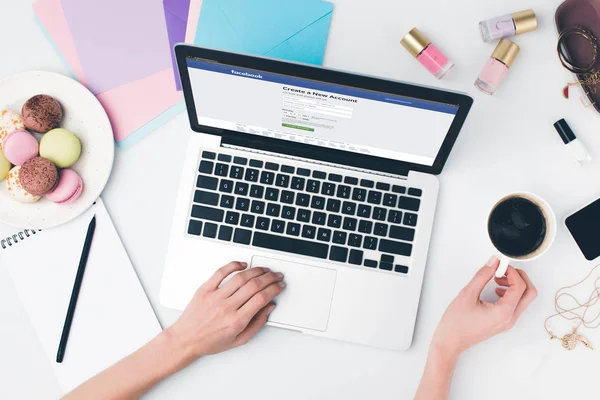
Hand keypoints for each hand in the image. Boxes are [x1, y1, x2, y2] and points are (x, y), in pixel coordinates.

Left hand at [166, 261, 284, 359]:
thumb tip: (269, 307)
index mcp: (236, 321)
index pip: (261, 299)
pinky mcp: (205, 289)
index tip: (279, 286)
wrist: (185, 340)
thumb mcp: (239, 340)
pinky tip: (243, 265)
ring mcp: (215, 297)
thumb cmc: (210, 341)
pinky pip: (221, 272)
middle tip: (276, 276)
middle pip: (254, 286)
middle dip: (270, 278)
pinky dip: (234, 265)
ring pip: (241, 277)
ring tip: (264, 270)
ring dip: (256, 271)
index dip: (274, 289)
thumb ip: (257, 324)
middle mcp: (226, 307)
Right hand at [431, 256, 536, 356]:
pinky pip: (515, 304)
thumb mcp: (468, 294)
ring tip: (497, 278)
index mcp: (503, 312)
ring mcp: (508, 321)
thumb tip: (493, 263)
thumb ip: (482, 276)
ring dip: (515, 284)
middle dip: (519, 277)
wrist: (451, 341)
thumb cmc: (456, 323)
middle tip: (504, 269)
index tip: (500, 265)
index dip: (511, 272)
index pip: (519, 287)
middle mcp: (510, 318)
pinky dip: (510, 292)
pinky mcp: (504, 321)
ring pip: (523, 298)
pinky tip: (496, 289)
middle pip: (529, 293)